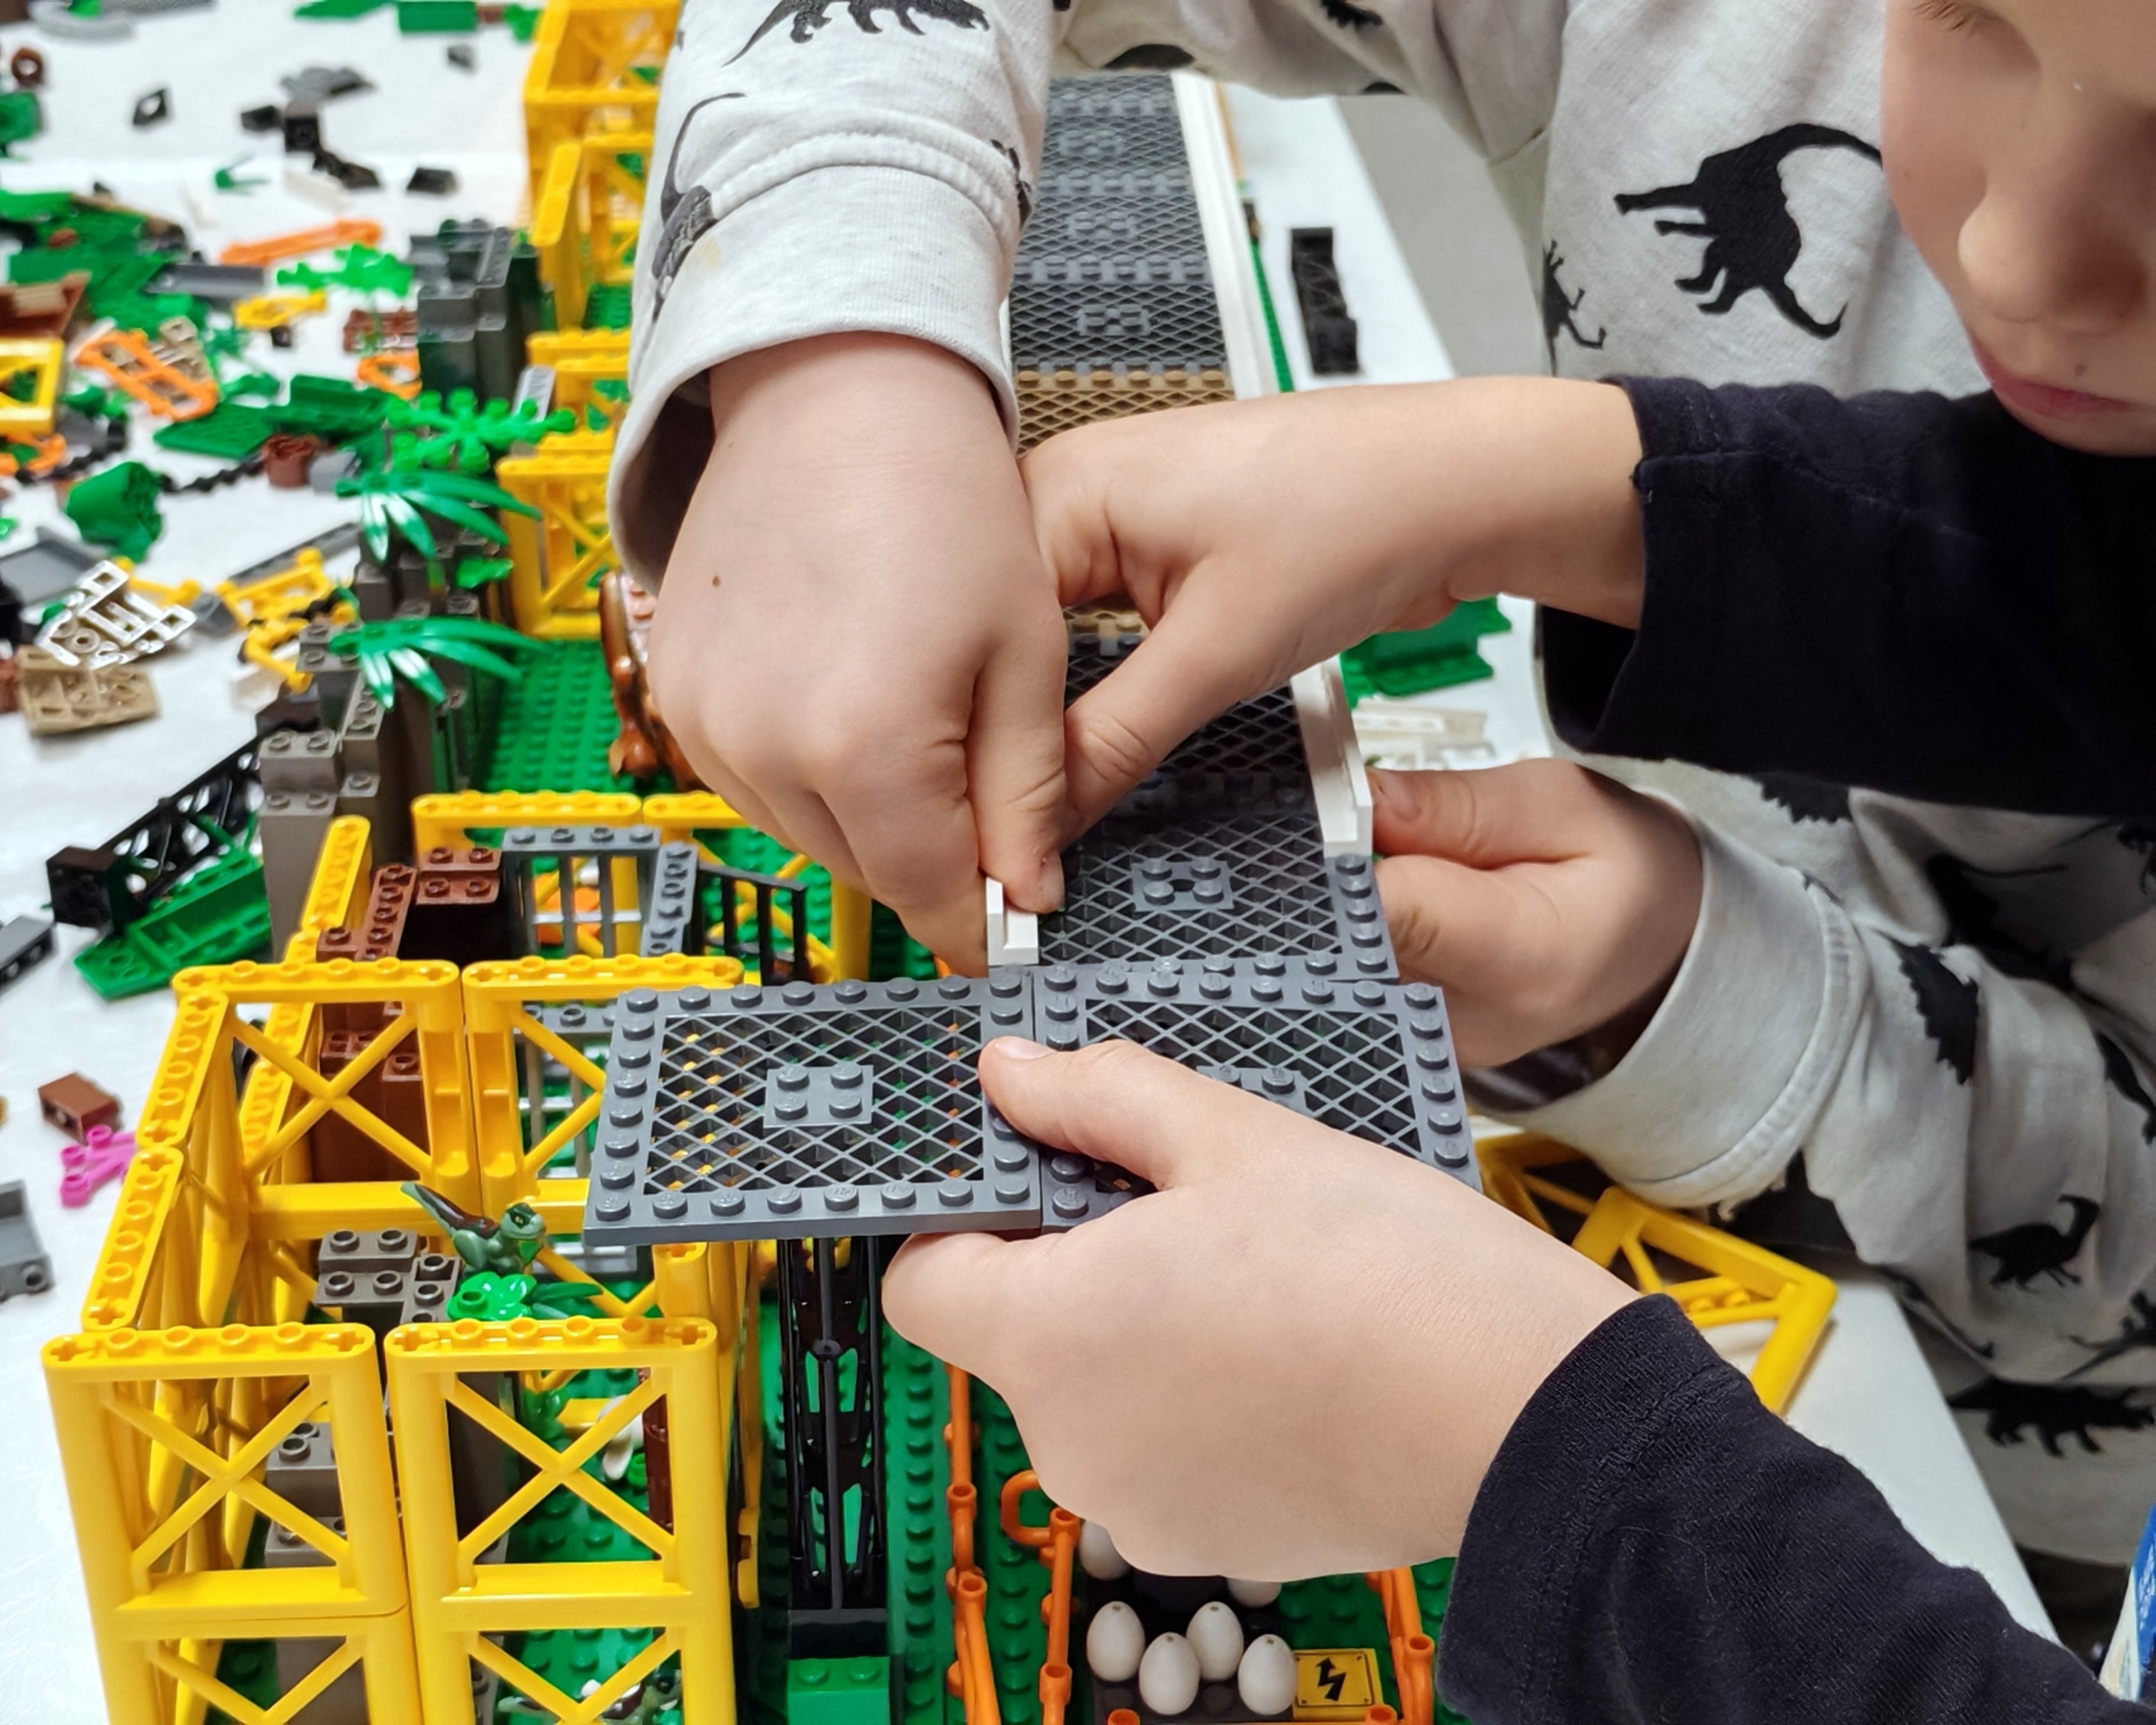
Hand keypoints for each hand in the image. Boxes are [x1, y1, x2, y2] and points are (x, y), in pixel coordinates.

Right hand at [649, 334, 1069, 967]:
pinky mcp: (676, 689)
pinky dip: (806, 771)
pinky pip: (751, 779)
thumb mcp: (1025, 658)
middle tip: (984, 808)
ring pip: (804, 832)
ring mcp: (704, 720)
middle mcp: (763, 747)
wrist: (836, 394)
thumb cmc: (946, 505)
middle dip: (930, 859)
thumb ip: (1027, 795)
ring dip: (866, 817)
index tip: (1011, 930)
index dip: (978, 922)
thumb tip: (1029, 898)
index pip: (927, 892)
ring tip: (914, 725)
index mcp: (864, 745)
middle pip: (864, 871)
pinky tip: (849, 701)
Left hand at [884, 1038, 1633, 1579]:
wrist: (1529, 1415)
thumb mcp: (1234, 1137)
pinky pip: (1157, 1444)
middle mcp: (1073, 1443)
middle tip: (1178, 1195)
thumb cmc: (1391, 1276)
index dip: (961, 1216)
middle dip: (1073, 1256)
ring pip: (1091, 1384)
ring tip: (1252, 1265)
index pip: (920, 1281)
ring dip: (1140, 1319)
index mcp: (1054, 1337)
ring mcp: (1139, 1505)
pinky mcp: (1209, 1536)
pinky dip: (1193, 1389)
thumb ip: (1100, 1098)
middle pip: (1013, 1329)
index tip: (1029, 1170)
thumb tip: (1011, 1074)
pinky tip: (1282, 1338)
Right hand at [1024, 378, 1641, 829]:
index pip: (977, 638)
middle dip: (998, 741)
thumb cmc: (1357, 511)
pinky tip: (1075, 751)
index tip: (984, 837)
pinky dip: (1081, 698)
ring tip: (1028, 806)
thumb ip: (1113, 742)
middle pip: (991, 645)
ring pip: (1034, 650)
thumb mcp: (1220, 651)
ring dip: (1038, 723)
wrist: (1451, 482)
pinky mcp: (1143, 555)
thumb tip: (1039, 826)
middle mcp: (1066, 495)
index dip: (976, 747)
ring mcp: (1103, 525)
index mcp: (1059, 487)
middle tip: (999, 839)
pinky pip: (1082, 640)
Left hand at [1373, 761, 1701, 1068]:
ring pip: (1344, 965)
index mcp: (1523, 961)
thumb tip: (1365, 797)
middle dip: (1342, 879)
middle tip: (1379, 830)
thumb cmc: (1621, 871)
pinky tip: (1405, 907)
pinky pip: (1359, 982)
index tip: (1346, 813)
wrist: (1655, 946)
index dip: (1349, 856)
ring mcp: (1439, 1043)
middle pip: (1350, 944)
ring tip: (1411, 871)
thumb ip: (1459, 805)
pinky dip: (1365, 936)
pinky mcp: (1417, 1043)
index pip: (1389, 916)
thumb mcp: (1562, 804)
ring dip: (1352, 909)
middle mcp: (1471, 1022)